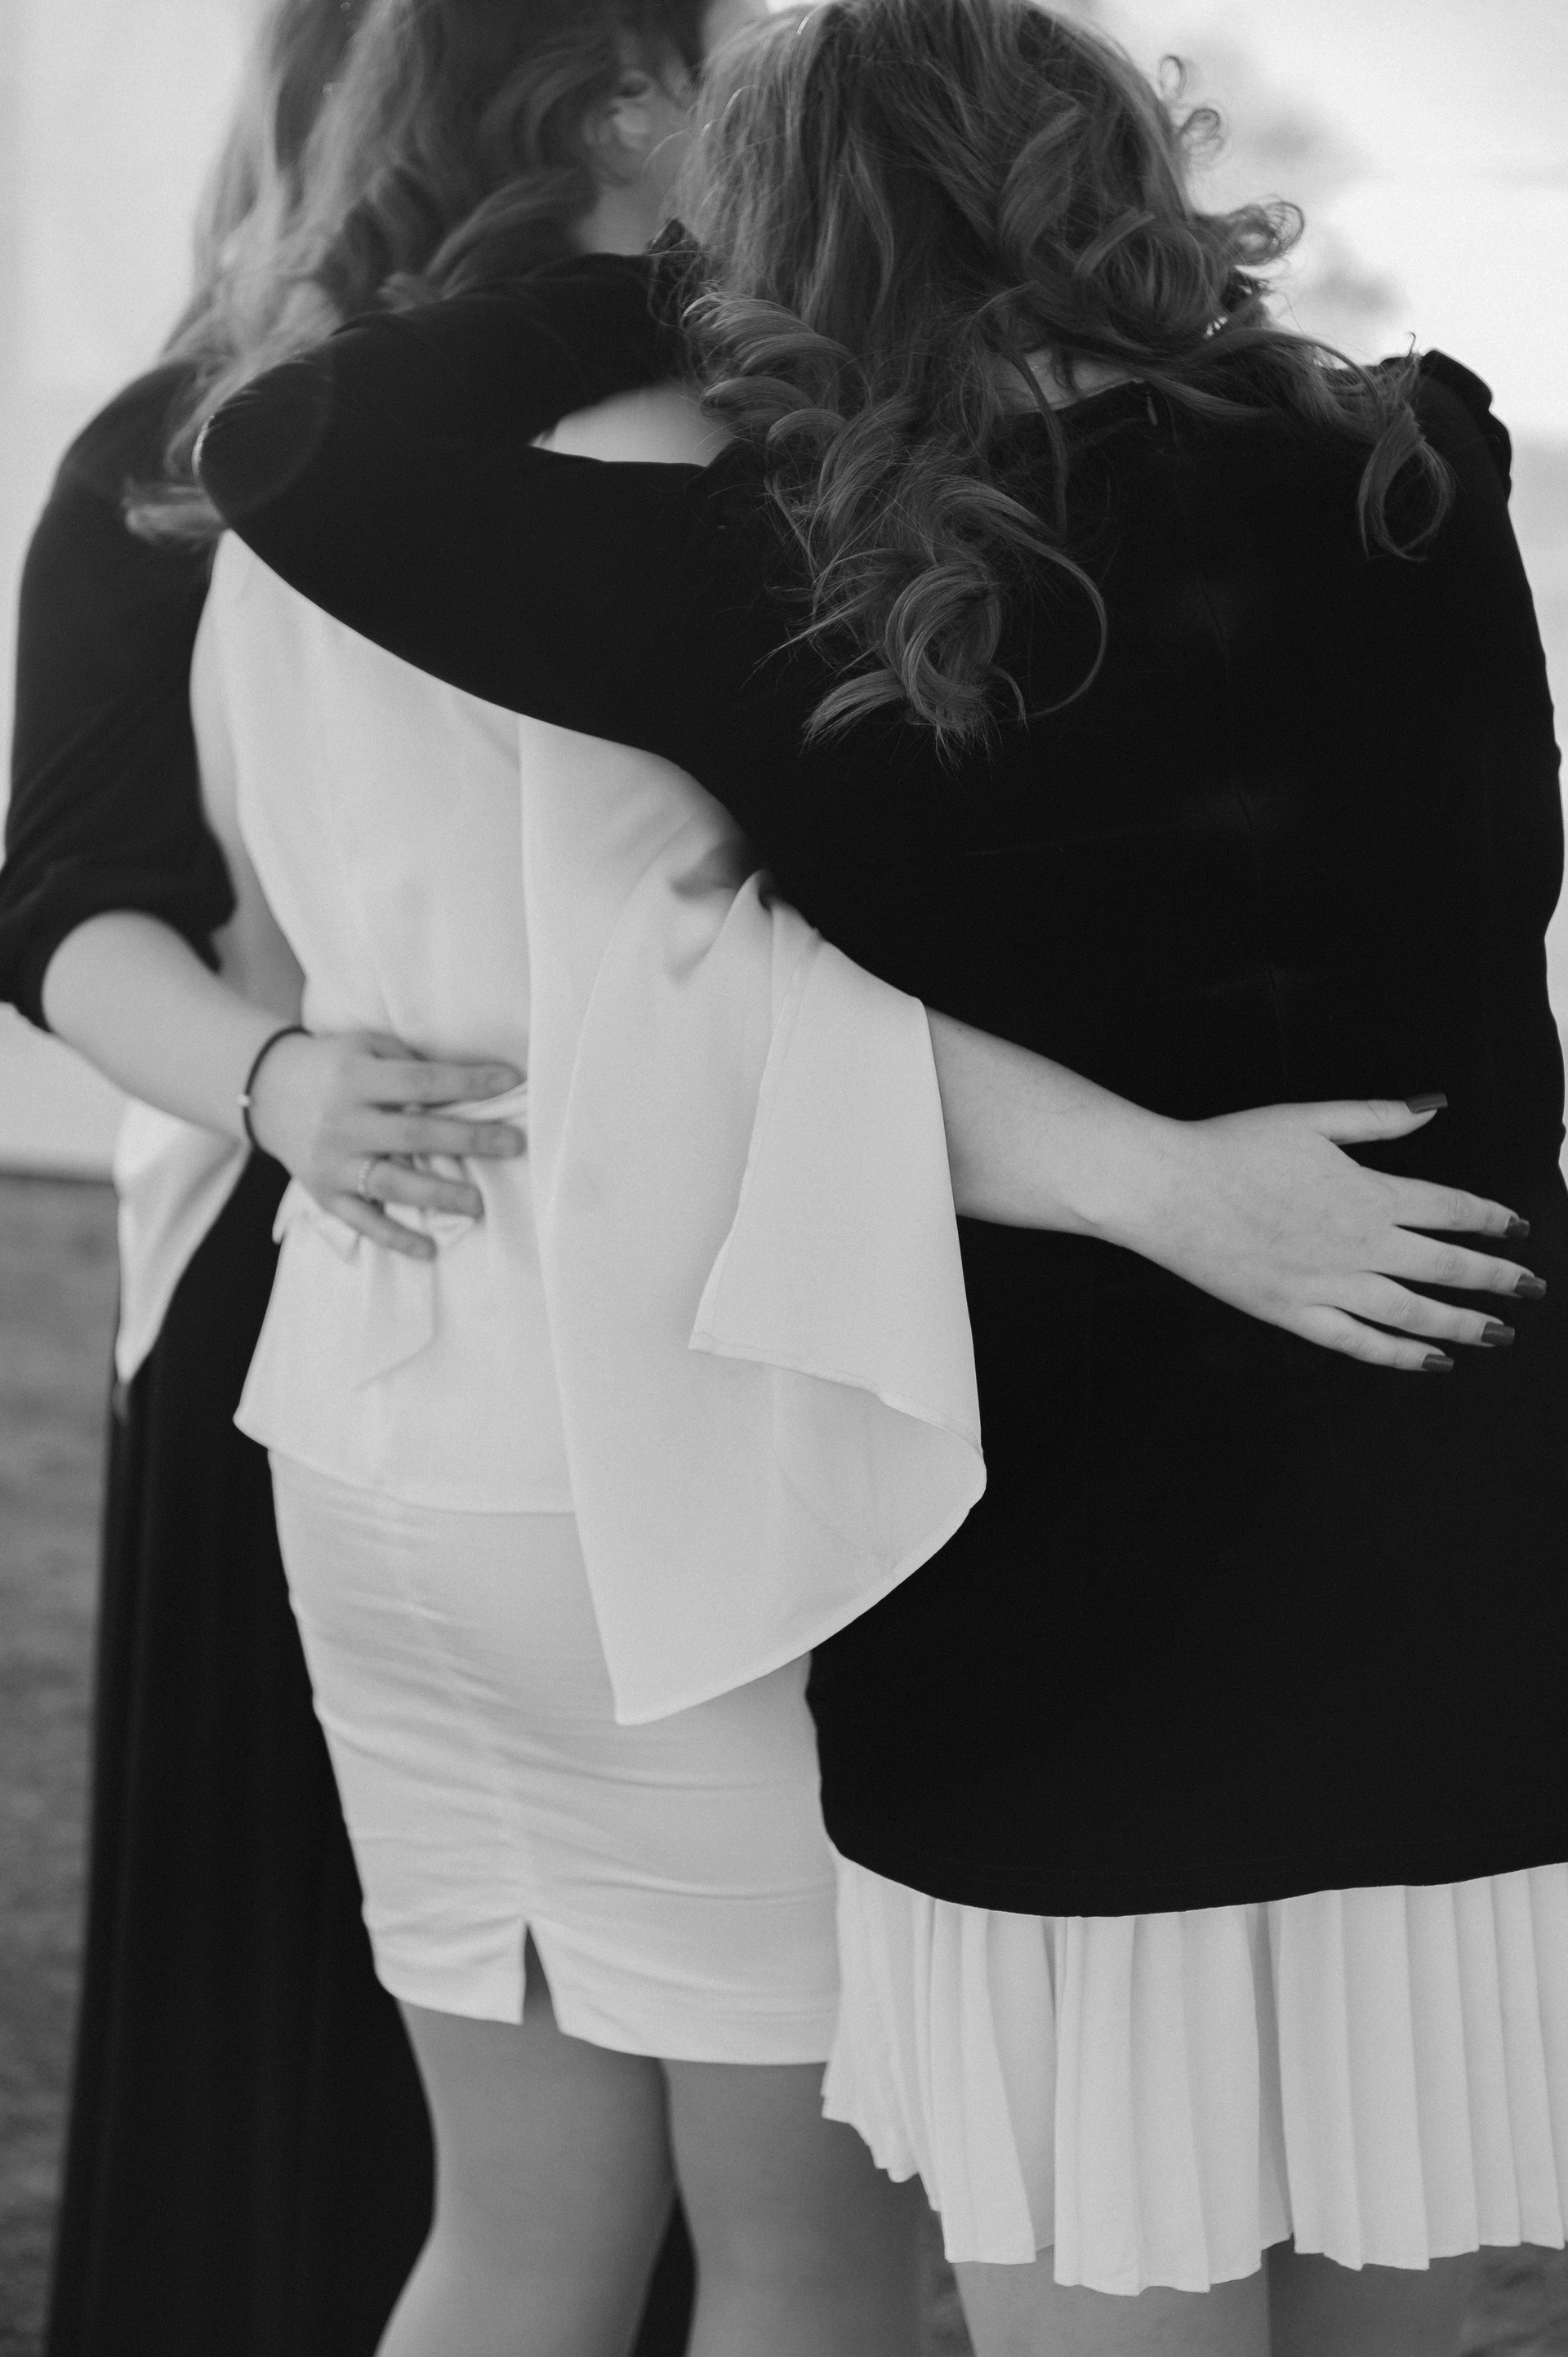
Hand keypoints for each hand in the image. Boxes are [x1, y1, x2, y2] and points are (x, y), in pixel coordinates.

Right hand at [246, 1030, 524, 1261]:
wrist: (266, 1091)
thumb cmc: (334, 1065)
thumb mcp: (365, 1047)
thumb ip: (409, 1065)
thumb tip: (466, 1089)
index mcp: (354, 1077)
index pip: (421, 1081)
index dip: (467, 1081)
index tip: (511, 1080)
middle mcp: (342, 1121)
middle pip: (413, 1134)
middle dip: (468, 1140)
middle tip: (514, 1145)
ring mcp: (332, 1162)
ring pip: (391, 1183)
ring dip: (437, 1195)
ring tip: (478, 1204)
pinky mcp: (324, 1193)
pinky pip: (363, 1221)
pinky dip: (395, 1237)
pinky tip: (429, 1249)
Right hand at [1107, 1098, 1541, 1371]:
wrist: (1168, 1189)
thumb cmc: (1233, 1145)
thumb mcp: (1312, 1119)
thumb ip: (1379, 1118)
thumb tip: (1435, 1106)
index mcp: (1368, 1193)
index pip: (1451, 1208)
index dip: (1491, 1219)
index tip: (1519, 1228)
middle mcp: (1360, 1245)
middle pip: (1446, 1266)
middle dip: (1496, 1278)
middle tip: (1532, 1287)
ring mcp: (1328, 1286)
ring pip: (1413, 1314)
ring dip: (1463, 1325)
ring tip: (1498, 1334)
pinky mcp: (1293, 1313)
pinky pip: (1359, 1343)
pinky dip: (1400, 1356)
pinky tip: (1430, 1362)